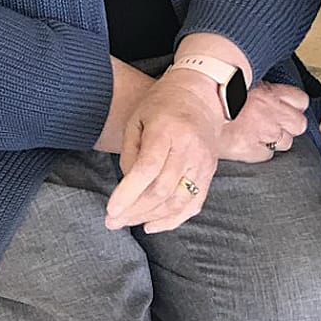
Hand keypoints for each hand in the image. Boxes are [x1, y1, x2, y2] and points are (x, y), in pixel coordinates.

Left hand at [105, 68, 222, 232]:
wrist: (201, 95)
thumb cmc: (163, 105)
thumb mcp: (136, 119)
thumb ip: (130, 153)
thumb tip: (128, 187)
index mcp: (167, 131)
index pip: (148, 169)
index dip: (128, 193)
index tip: (111, 210)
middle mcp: (189, 149)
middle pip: (162, 191)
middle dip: (134, 211)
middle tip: (112, 221)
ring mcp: (203, 163)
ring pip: (177, 202)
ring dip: (150, 217)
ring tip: (127, 222)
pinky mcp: (210, 173)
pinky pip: (193, 204)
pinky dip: (172, 220)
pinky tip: (151, 225)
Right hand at [219, 80, 310, 162]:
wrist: (194, 106)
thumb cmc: (212, 90)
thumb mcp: (241, 81)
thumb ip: (257, 88)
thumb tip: (261, 90)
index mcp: (269, 92)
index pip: (300, 100)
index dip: (294, 106)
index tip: (286, 108)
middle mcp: (271, 112)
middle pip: (299, 123)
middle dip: (290, 125)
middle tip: (276, 124)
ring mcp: (264, 132)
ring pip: (287, 142)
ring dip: (277, 139)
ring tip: (262, 136)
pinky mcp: (251, 149)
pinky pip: (267, 155)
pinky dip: (261, 152)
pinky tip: (250, 146)